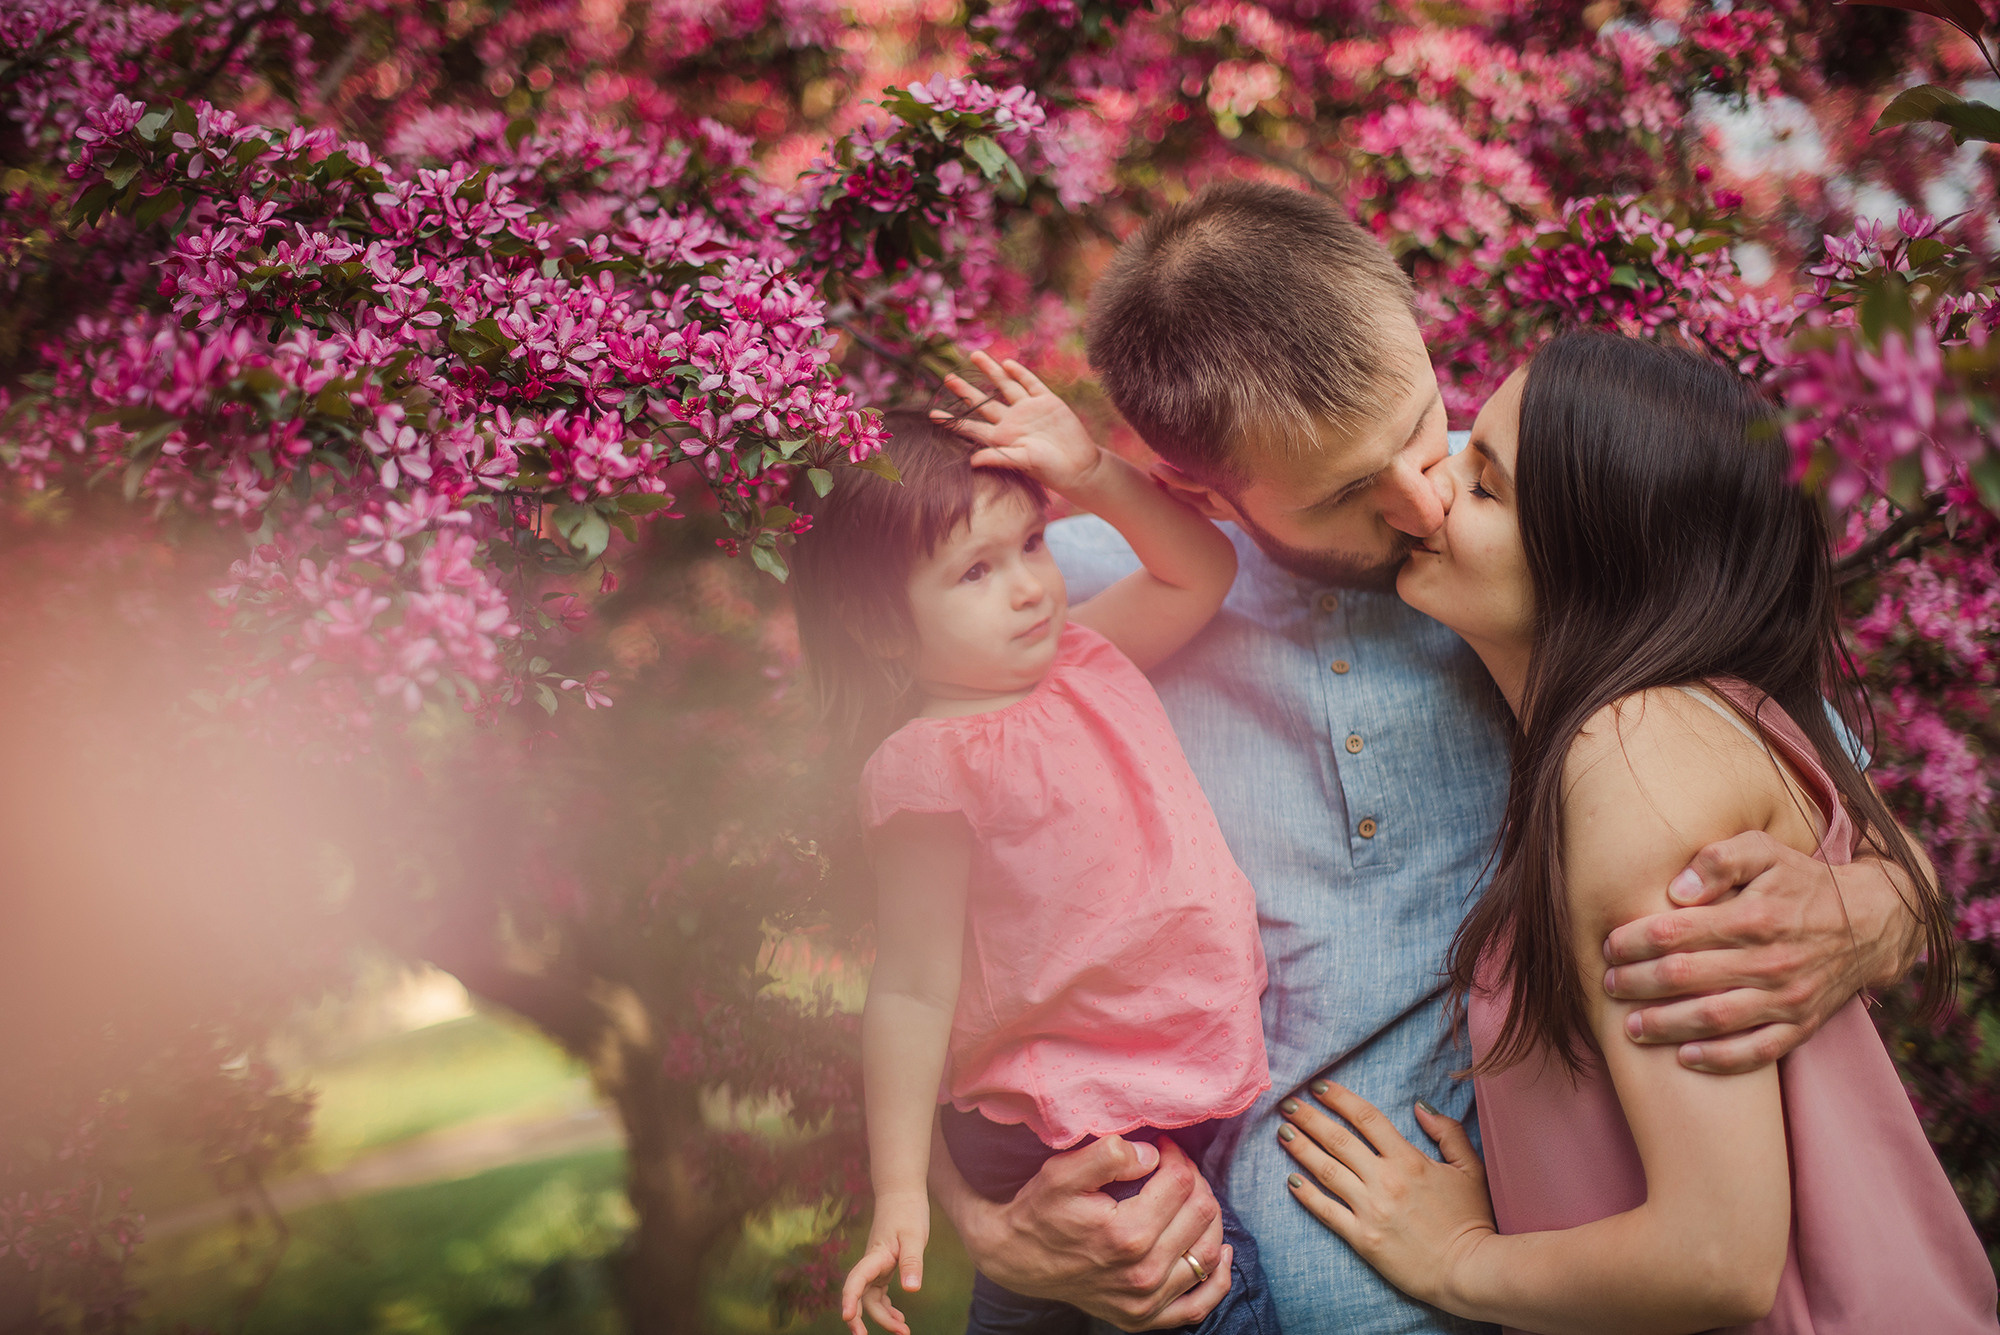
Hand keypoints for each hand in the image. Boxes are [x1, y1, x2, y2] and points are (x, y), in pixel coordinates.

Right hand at [841, 1190, 929, 1334]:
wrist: (902, 1193)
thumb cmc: (908, 1211)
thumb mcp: (914, 1236)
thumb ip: (912, 1262)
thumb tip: (911, 1291)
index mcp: (875, 1256)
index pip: (856, 1281)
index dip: (849, 1300)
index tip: (847, 1317)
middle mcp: (871, 1264)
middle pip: (862, 1297)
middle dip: (868, 1320)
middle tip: (895, 1334)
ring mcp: (876, 1266)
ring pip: (871, 1299)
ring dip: (883, 1317)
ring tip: (902, 1331)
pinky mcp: (884, 1266)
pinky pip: (879, 1293)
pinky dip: (886, 1307)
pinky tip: (899, 1317)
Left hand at [935, 352, 1103, 494]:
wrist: (1079, 466)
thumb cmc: (1049, 470)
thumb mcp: (1022, 463)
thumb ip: (998, 458)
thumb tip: (971, 461)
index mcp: (1001, 437)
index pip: (971, 427)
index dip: (952, 421)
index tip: (932, 414)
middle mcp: (1012, 421)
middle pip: (984, 401)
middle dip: (966, 390)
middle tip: (947, 378)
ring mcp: (1029, 409)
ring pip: (1005, 385)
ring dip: (990, 371)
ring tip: (974, 356)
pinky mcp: (1047, 401)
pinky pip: (1030, 383)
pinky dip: (1019, 373)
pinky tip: (1007, 363)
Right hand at [950, 1135, 1231, 1330]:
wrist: (1016, 1259)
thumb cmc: (1040, 1211)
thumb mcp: (1063, 1172)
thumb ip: (1109, 1155)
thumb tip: (1151, 1154)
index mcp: (1126, 1234)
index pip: (1180, 1182)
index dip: (1176, 1155)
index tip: (1161, 1145)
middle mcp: (1142, 1272)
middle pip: (1200, 1213)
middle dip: (1194, 1179)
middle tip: (1174, 1166)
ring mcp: (1145, 1300)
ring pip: (1207, 1252)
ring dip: (1210, 1218)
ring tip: (1192, 1196)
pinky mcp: (1144, 1317)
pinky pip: (1198, 1306)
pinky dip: (1218, 1279)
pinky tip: (1220, 1252)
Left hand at [1276, 1083, 1493, 1310]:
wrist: (1470, 1271)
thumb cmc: (1473, 1221)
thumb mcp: (1470, 1170)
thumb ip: (1448, 1133)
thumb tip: (1421, 1106)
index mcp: (1409, 1160)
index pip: (1367, 1118)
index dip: (1339, 1098)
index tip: (1318, 1087)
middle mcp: (1385, 1179)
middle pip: (1338, 1139)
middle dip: (1309, 1118)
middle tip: (1287, 1104)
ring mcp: (1371, 1209)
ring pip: (1326, 1170)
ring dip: (1300, 1148)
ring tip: (1283, 1133)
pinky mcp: (1362, 1238)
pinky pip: (1327, 1211)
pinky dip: (1306, 1195)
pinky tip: (1291, 1180)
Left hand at [1602, 831, 1916, 1073]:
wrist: (1872, 921)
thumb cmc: (1802, 881)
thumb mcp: (1765, 851)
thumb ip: (1719, 859)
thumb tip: (1678, 888)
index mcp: (1754, 916)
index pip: (1676, 932)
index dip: (1635, 941)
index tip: (1610, 946)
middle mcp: (1770, 960)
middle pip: (1686, 977)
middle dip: (1639, 983)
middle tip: (1610, 985)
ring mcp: (1788, 997)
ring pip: (1715, 1019)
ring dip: (1667, 1025)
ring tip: (1632, 1027)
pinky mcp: (1803, 1024)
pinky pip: (1758, 1051)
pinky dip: (1720, 1059)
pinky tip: (1685, 1058)